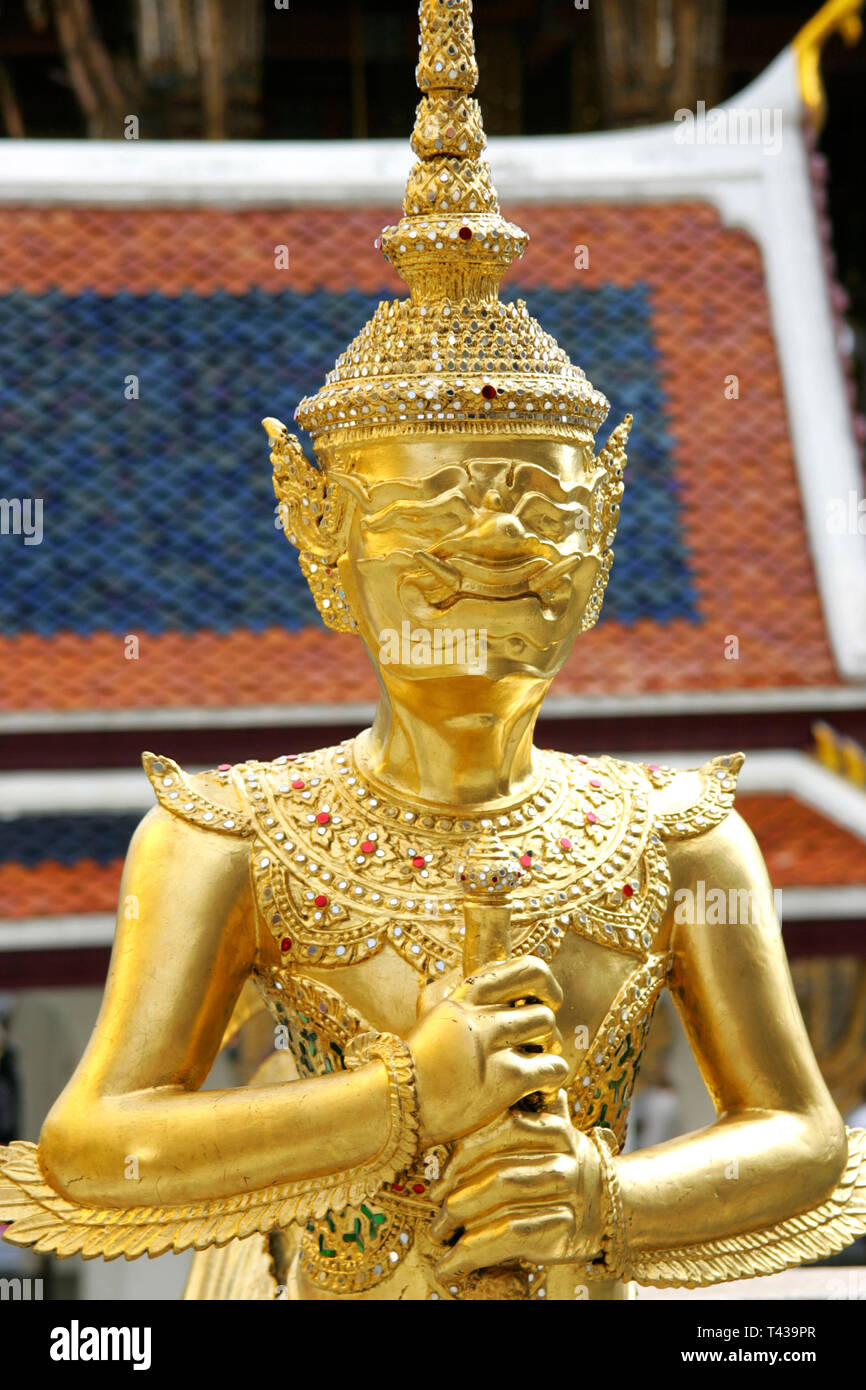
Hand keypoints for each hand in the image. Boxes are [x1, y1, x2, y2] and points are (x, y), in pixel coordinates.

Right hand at [407, 955, 567, 1145]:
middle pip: (543, 1007)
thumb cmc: (416, 1068)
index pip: (528, 968)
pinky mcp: (504, 1080)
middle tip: (540, 1044)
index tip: (543, 1001)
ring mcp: (491, 1045)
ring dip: (549, 1052)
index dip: (546, 985)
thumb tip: (504, 983)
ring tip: (536, 1071)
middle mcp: (479, 1015)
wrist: (392, 1104)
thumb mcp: (438, 1020)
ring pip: (548, 1032)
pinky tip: (542, 1091)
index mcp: (464, 995)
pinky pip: (553, 1068)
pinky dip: (554, 1080)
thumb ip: (469, 1002)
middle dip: (545, 1029)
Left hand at [428, 1091, 604, 1277]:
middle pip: (497, 1172)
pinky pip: (509, 1236)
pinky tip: (453, 1264)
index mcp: (553, 1129)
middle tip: (436, 1215)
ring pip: (502, 1204)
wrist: (618, 1208)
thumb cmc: (573, 1170)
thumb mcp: (559, 1137)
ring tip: (440, 1235)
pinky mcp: (564, 1228)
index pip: (498, 1133)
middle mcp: (562, 1158)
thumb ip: (533, 1116)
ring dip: (462, 1223)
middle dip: (458, 1196)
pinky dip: (474, 1252)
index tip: (439, 1183)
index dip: (461, 1158)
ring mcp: (566, 1193)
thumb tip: (528, 1085)